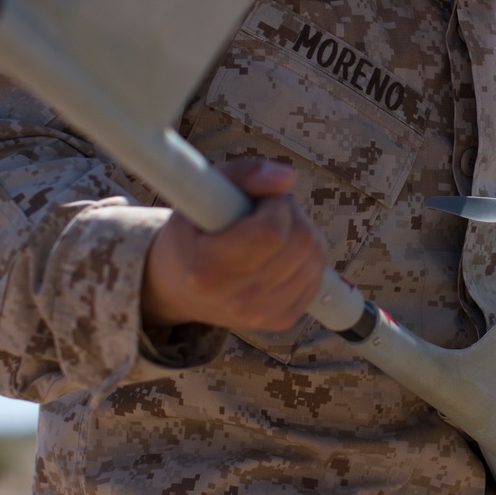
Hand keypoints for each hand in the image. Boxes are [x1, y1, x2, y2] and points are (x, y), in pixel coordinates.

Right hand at [142, 159, 326, 333]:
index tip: (260, 201)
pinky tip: (283, 252)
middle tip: (269, 211)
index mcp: (207, 270)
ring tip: (274, 231)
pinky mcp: (282, 321)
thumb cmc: (192, 233)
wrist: (179, 287)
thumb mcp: (202, 194)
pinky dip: (308, 256)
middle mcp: (236, 300)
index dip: (276, 206)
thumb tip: (288, 176)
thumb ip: (242, 173)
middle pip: (300, 243)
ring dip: (303, 233)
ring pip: (315, 259)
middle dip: (293, 214)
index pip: (271, 232)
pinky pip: (317, 277)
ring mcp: (261, 315)